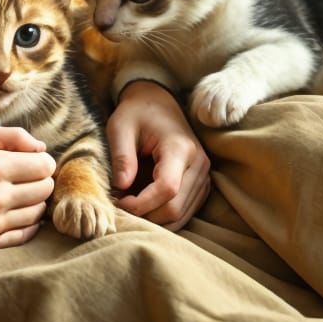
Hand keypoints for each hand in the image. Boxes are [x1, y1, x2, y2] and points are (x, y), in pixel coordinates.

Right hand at [0, 125, 56, 249]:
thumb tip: (42, 148)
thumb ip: (9, 136)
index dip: (42, 159)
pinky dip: (26, 223)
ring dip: (33, 201)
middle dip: (39, 179)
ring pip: (36, 214)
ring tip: (15, 190)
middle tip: (22, 173)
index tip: (30, 158)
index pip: (45, 166)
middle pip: (44, 190)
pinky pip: (23, 235)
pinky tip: (12, 210)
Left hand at [107, 81, 209, 228]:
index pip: (167, 188)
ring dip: (154, 219)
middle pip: (175, 207)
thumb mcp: (120, 127)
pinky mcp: (201, 184)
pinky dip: (163, 216)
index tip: (118, 202)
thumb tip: (121, 187)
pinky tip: (143, 207)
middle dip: (146, 215)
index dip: (141, 203)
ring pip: (181, 215)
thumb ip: (121, 157)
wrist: (158, 102)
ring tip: (130, 208)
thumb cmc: (136, 113)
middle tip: (120, 208)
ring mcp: (204, 175)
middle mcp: (199, 163)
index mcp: (180, 147)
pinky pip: (185, 211)